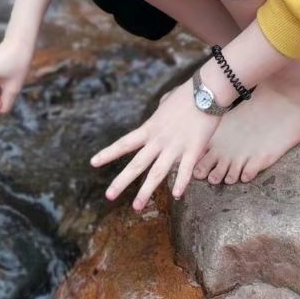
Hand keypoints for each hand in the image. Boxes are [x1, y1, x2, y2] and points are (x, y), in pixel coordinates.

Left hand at [90, 81, 220, 210]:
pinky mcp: (193, 150)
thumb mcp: (166, 102)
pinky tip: (177, 196)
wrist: (206, 91)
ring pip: (157, 173)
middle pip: (137, 164)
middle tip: (108, 196)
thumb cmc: (187, 94)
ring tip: (137, 207)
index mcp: (150, 128)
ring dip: (146, 191)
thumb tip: (161, 107)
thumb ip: (161, 110)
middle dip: (121, 181)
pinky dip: (181, 184)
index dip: (108, 153)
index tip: (93, 163)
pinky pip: (185, 171)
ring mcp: (175, 147)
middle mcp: (159, 140)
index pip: (124, 143)